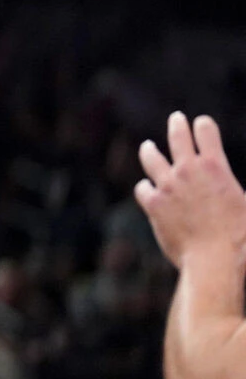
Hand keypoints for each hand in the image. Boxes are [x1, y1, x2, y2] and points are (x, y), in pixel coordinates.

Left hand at [135, 112, 245, 269]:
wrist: (215, 260)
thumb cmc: (241, 238)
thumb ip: (241, 195)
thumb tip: (240, 193)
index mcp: (216, 167)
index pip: (207, 132)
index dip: (205, 126)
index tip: (202, 123)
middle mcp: (188, 170)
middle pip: (178, 137)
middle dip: (178, 125)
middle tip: (177, 118)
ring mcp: (168, 185)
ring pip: (152, 157)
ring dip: (150, 150)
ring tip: (148, 147)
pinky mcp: (154, 203)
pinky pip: (143, 188)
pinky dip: (146, 187)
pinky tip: (147, 188)